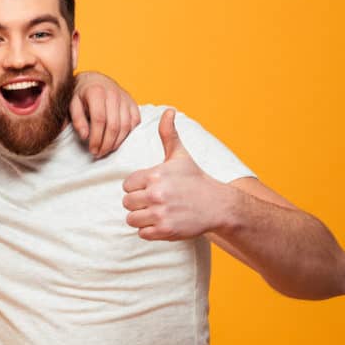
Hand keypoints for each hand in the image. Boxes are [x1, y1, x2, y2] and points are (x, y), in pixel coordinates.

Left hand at [69, 71, 140, 157]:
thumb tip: (85, 136)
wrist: (94, 80)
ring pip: (126, 126)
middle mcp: (113, 93)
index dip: (96, 138)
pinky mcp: (132, 102)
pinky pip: (135, 121)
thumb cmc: (81, 94)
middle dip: (106, 144)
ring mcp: (125, 98)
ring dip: (117, 142)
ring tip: (106, 150)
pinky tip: (117, 140)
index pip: (99, 120)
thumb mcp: (72, 104)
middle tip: (98, 154)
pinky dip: (128, 134)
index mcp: (96, 92)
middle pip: (114, 125)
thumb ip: (77, 120)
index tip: (92, 150)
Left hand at [121, 109, 230, 240]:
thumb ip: (168, 134)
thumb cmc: (195, 179)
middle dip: (138, 203)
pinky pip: (142, 233)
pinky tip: (162, 222)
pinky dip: (149, 231)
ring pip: (131, 219)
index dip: (137, 187)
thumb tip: (168, 111)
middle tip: (154, 201)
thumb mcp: (180, 156)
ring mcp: (160, 213)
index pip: (127, 185)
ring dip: (141, 218)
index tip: (151, 187)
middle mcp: (156, 194)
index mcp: (155, 175)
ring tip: (156, 212)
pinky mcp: (165, 230)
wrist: (218, 205)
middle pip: (127, 202)